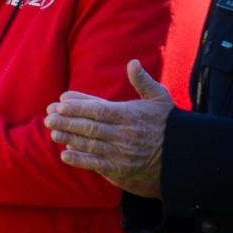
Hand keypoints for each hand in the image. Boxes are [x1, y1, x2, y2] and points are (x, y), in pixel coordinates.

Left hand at [45, 59, 170, 198]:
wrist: (184, 157)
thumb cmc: (168, 124)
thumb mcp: (160, 100)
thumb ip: (143, 82)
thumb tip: (132, 63)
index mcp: (130, 116)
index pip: (98, 109)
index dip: (77, 106)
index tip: (60, 102)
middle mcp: (125, 135)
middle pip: (90, 127)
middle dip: (66, 121)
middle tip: (48, 117)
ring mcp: (122, 153)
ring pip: (90, 144)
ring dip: (69, 138)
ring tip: (52, 131)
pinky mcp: (121, 170)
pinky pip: (97, 164)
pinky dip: (80, 159)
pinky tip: (65, 154)